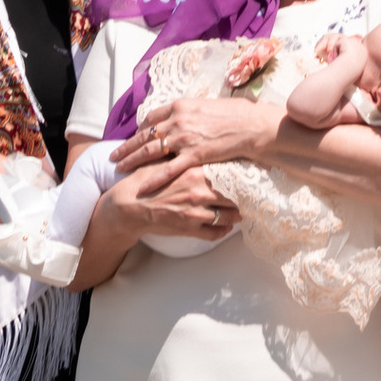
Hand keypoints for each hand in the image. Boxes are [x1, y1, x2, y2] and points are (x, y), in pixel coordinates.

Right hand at [96, 154, 236, 249]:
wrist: (129, 205)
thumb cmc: (145, 181)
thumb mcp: (165, 161)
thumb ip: (184, 156)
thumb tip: (200, 146)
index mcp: (194, 172)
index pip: (227, 173)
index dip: (240, 175)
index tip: (249, 175)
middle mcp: (198, 192)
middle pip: (233, 195)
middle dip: (243, 196)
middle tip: (251, 194)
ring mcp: (195, 212)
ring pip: (228, 215)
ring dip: (237, 215)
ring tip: (242, 212)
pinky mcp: (189, 229)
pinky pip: (214, 233)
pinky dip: (223, 231)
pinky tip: (226, 226)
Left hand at [121, 92, 283, 174]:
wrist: (249, 125)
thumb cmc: (234, 114)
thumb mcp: (207, 106)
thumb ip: (190, 112)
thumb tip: (184, 116)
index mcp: (179, 106)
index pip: (151, 118)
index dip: (140, 129)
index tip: (133, 137)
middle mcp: (177, 120)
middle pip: (144, 135)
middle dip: (127, 146)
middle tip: (113, 156)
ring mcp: (183, 138)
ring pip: (150, 151)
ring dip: (132, 160)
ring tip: (118, 168)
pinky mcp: (193, 155)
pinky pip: (168, 169)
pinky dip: (153, 178)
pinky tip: (141, 186)